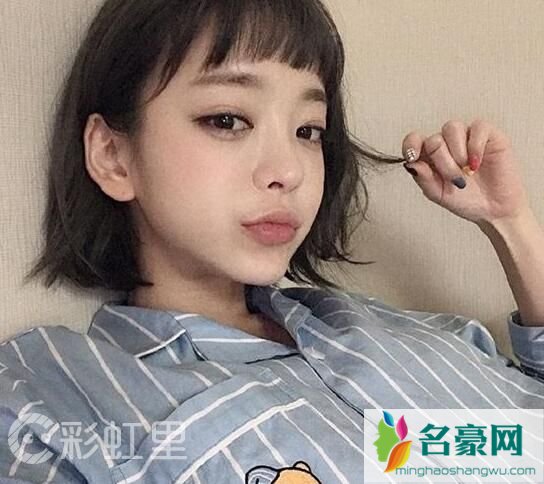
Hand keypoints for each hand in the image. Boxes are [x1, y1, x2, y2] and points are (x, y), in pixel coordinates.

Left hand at [401, 119, 530, 225]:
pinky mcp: (488, 134)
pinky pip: (477, 128)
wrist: (494, 209)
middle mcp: (446, 143)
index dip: (410, 145)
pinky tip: (477, 163)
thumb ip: (423, 178)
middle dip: (443, 163)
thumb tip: (411, 163)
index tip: (413, 157)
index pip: (414, 139)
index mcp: (430, 156)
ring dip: (457, 153)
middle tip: (456, 180)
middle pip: (434, 140)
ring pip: (452, 128)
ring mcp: (466, 136)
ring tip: (468, 171)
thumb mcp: (438, 193)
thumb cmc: (465, 199)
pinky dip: (475, 146)